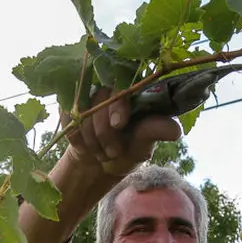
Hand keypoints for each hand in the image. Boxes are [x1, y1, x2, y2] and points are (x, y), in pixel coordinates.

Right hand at [62, 87, 182, 177]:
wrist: (100, 160)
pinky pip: (67, 116)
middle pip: (100, 97)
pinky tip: (84, 146)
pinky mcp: (68, 100)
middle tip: (112, 152)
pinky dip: (76, 136)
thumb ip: (155, 132)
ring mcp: (86, 90)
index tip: (119, 125)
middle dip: (104, 131)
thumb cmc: (128, 149)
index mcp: (132, 87)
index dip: (119, 103)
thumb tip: (175, 131)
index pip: (124, 82)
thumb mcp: (144, 144)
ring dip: (90, 137)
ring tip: (101, 152)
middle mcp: (109, 83)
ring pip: (81, 108)